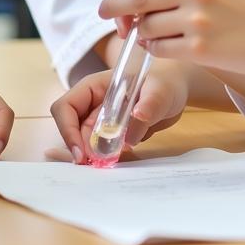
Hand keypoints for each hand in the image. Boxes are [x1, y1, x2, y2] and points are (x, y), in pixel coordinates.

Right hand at [50, 63, 189, 163]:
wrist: (178, 89)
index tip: (81, 154)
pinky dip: (107, 158)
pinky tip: (118, 160)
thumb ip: (148, 107)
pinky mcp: (113, 134)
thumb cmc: (166, 81)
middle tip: (102, 163)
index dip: (68, 130)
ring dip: (96, 155)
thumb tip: (132, 131)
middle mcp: (94, 103)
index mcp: (96, 86)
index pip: (66, 107)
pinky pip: (102, 150)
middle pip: (75, 130)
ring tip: (112, 162)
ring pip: (87, 142)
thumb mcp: (161, 91)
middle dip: (84, 149)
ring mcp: (103, 120)